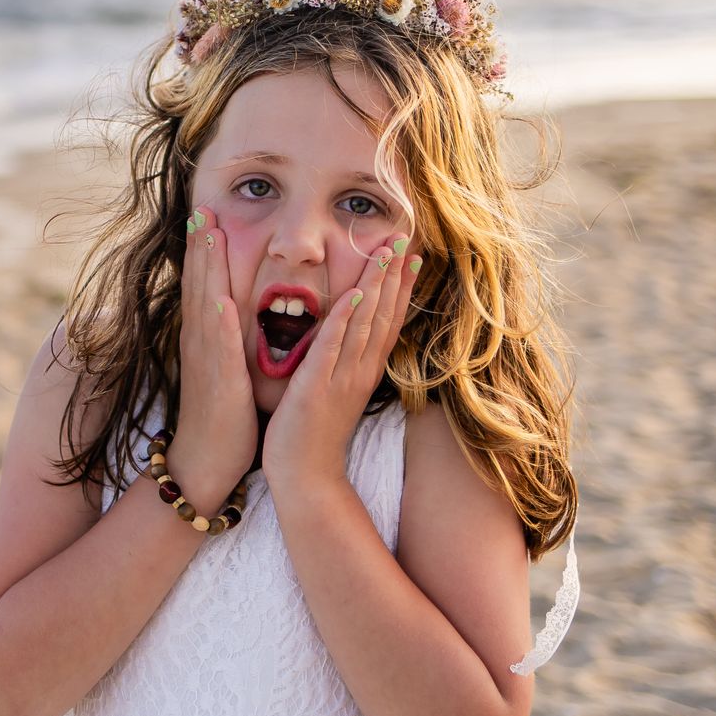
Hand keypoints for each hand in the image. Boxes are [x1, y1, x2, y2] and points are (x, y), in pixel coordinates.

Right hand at [168, 206, 260, 509]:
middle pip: (198, 282)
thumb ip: (226, 336)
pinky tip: (222, 300)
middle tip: (203, 207)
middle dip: (200, 244)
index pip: (202, 284)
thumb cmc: (222, 413)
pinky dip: (218, 321)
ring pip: (205, 303)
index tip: (206, 215)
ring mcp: (205, 358)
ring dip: (206, 268)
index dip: (202, 249)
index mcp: (204, 336)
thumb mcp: (223, 365)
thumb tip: (233, 309)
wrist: (207, 458)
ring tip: (208, 233)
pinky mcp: (218, 380)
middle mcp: (199, 340)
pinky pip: (218, 346)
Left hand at [261, 236, 421, 491]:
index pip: (388, 321)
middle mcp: (360, 370)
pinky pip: (334, 347)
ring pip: (365, 324)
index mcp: (363, 370)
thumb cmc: (313, 435)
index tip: (410, 256)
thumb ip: (342, 364)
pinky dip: (344, 320)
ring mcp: (342, 377)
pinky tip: (353, 295)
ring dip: (376, 286)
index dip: (400, 288)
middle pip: (384, 315)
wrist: (305, 476)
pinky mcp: (318, 386)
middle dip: (395, 275)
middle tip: (405, 238)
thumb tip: (348, 339)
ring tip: (387, 253)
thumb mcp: (334, 392)